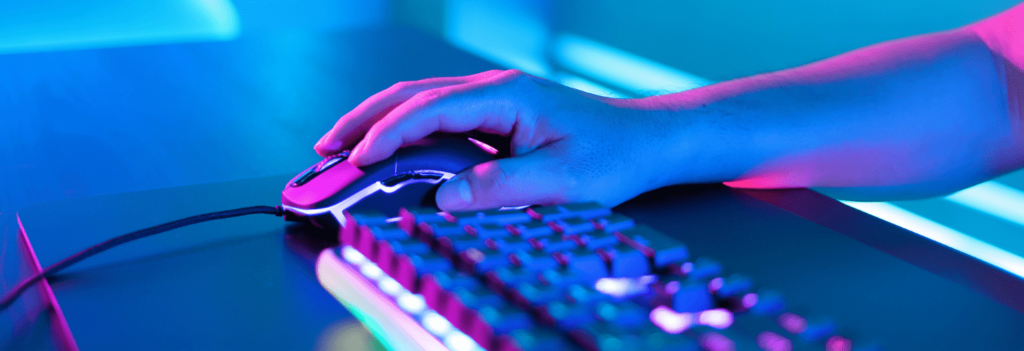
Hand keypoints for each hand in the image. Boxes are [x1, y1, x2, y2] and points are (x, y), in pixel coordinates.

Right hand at [315, 69, 683, 210]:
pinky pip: (437, 115)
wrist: (644, 140)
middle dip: (364, 120)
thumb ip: (502, 187)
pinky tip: (387, 148)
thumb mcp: (563, 180)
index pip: (432, 108)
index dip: (390, 133)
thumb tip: (445, 197)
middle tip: (325, 149)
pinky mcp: (494, 113)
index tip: (359, 160)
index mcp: (506, 96)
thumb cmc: (612, 155)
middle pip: (412, 95)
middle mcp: (493, 89)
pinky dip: (403, 130)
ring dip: (378, 121)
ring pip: (420, 101)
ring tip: (340, 148)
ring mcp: (491, 98)